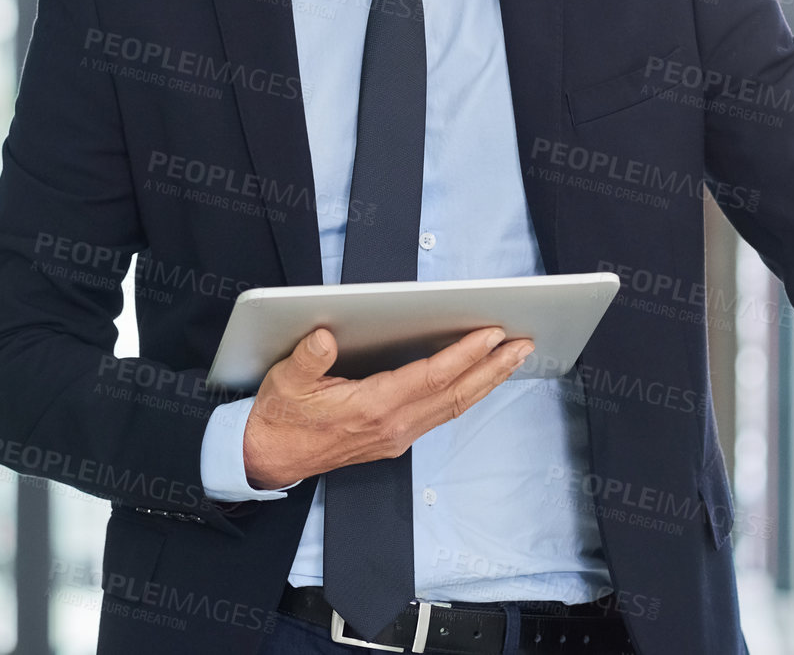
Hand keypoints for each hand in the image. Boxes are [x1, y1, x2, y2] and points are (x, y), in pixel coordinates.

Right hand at [242, 326, 532, 488]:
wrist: (269, 458)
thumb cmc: (280, 416)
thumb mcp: (285, 381)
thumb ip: (307, 358)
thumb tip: (325, 337)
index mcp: (371, 407)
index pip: (431, 376)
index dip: (465, 355)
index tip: (492, 334)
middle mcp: (393, 425)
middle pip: (456, 393)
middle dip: (493, 367)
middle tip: (524, 343)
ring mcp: (398, 435)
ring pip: (455, 406)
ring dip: (488, 381)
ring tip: (514, 356)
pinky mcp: (396, 438)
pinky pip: (443, 413)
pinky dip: (468, 393)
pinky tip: (481, 378)